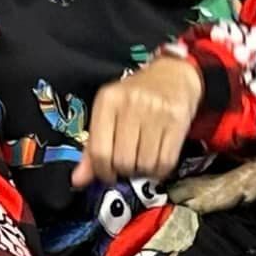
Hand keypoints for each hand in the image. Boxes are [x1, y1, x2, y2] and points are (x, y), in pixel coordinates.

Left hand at [73, 54, 202, 188]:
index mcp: (108, 100)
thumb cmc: (137, 96)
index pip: (99, 151)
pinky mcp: (178, 121)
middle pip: (122, 161)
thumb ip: (93, 146)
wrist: (173, 75)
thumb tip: (78, 180)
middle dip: (124, 170)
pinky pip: (165, 162)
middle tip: (127, 164)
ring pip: (144, 164)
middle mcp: (131, 103)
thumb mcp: (109, 113)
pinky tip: (156, 159)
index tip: (108, 174)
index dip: (102, 171)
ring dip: (143, 170)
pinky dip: (159, 169)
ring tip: (143, 158)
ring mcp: (156, 112)